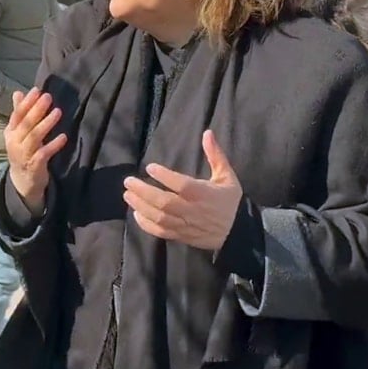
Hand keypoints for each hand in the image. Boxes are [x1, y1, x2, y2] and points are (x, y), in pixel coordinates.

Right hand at [4, 88, 67, 214]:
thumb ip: (20, 113)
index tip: (36, 90)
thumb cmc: (23, 151)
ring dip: (46, 124)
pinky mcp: (35, 165)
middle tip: (48, 97)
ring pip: (34, 137)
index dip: (26, 102)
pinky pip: (44, 153)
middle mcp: (14, 142)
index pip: (17, 115)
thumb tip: (18, 92)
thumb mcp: (18, 132)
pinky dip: (54, 145)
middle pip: (26, 124)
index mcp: (10, 132)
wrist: (23, 180)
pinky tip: (63, 137)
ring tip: (58, 111)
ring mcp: (24, 154)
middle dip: (36, 109)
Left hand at [123, 130, 242, 251]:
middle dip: (144, 191)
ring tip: (127, 194)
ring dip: (140, 206)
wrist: (239, 232)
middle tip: (128, 181)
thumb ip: (215, 155)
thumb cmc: (230, 201)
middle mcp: (193, 210)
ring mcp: (186, 225)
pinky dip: (146, 224)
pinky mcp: (182, 236)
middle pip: (164, 202)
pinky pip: (161, 232)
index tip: (150, 167)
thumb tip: (207, 132)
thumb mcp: (227, 176)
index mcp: (204, 193)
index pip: (181, 185)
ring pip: (160, 217)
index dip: (164, 176)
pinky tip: (136, 214)